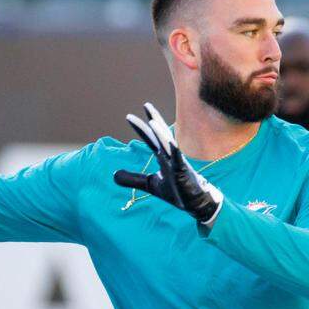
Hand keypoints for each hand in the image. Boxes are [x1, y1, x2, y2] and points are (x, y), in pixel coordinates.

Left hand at [113, 103, 222, 224]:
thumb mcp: (150, 184)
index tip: (129, 116)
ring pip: (169, 144)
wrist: (195, 203)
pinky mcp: (184, 173)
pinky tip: (170, 143)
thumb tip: (113, 175)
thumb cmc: (176, 191)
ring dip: (161, 132)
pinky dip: (175, 151)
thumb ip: (133, 178)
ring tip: (153, 121)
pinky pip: (180, 160)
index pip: (150, 139)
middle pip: (161, 134)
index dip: (140, 128)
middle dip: (154, 119)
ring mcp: (178, 163)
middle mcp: (170, 156)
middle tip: (146, 105)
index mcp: (162, 156)